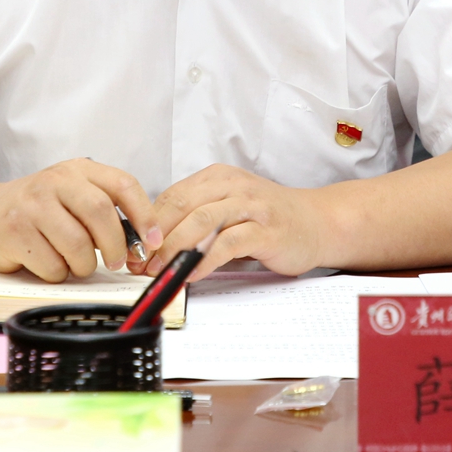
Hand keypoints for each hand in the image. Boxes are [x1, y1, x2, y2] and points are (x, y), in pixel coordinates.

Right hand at [0, 158, 158, 281]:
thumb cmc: (37, 210)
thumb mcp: (72, 196)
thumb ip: (105, 210)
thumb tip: (144, 242)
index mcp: (77, 170)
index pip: (122, 184)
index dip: (144, 215)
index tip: (153, 240)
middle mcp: (55, 181)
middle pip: (100, 213)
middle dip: (115, 245)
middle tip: (116, 262)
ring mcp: (32, 205)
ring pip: (77, 245)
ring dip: (83, 265)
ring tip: (74, 263)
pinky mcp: (15, 232)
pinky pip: (52, 265)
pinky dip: (57, 273)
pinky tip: (47, 262)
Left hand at [147, 164, 334, 281]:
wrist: (318, 222)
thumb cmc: (268, 218)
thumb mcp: (229, 208)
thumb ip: (197, 218)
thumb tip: (154, 244)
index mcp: (218, 177)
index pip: (172, 196)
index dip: (147, 225)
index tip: (133, 251)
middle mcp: (233, 186)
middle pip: (181, 206)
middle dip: (156, 238)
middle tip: (141, 264)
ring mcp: (250, 206)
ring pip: (201, 221)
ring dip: (175, 249)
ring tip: (161, 271)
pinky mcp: (265, 230)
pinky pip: (228, 243)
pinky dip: (205, 260)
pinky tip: (192, 274)